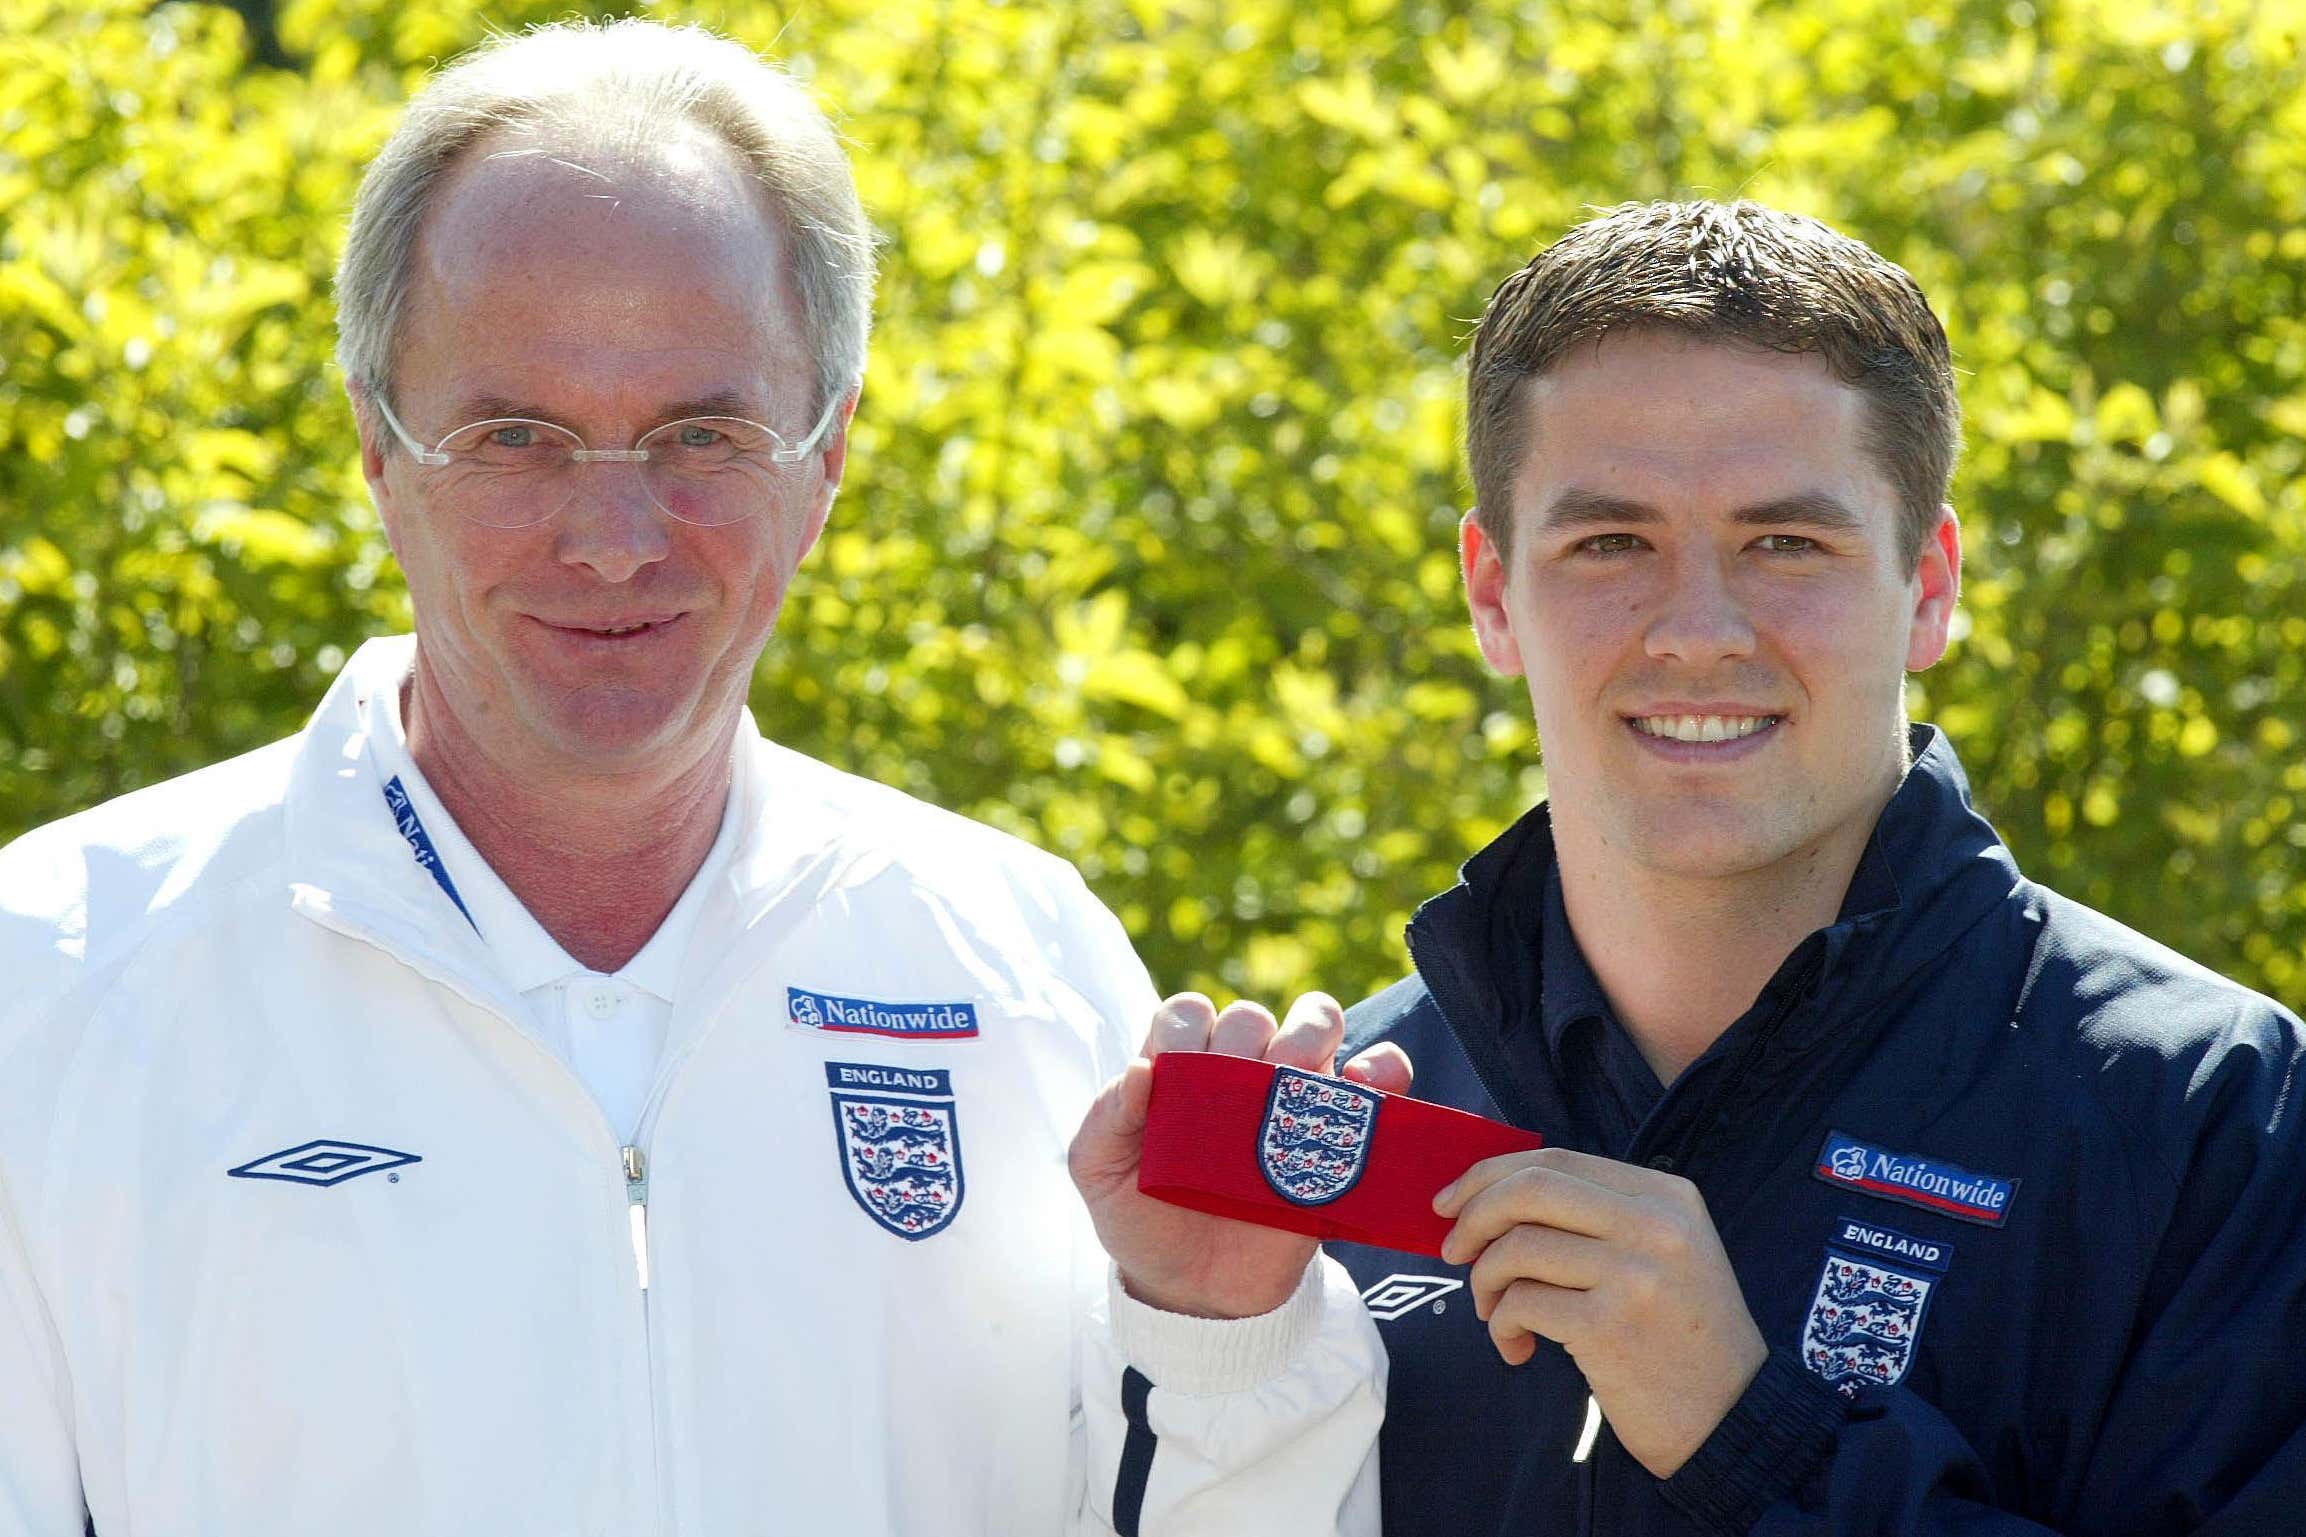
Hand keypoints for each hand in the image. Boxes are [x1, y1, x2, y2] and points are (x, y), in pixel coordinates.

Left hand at [1070, 991, 1412, 1318]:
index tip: (1176, 1076)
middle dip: (1245, 1041)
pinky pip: (1377, 1077)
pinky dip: (1381, 1068)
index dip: (1185, 1032)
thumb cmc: (1143, 1220)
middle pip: (1251, 1015)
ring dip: (1310, 1037)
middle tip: (1235, 1093)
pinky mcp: (1336, 1130)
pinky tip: (1359, 1086)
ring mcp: (1290, 1095)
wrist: (1197, 1290)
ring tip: (1293, 1081)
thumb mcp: (1099, 1174)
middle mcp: (1236, 1068)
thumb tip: (1139, 1069)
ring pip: (1316, 1023)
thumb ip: (1106, 1119)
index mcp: (1178, 1066)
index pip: (1187, 1012)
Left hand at [1435, 1148, 1765, 1478]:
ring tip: (1495, 1312)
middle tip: (1452, 1250)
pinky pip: (1520, 1303)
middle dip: (1474, 1215)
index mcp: (1667, 1197)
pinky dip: (1501, 1324)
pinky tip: (1518, 1348)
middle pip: (1531, 1189)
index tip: (1451, 1200)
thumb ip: (1597, 1218)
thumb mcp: (1665, 1253)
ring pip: (1516, 1246)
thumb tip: (1493, 1198)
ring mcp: (1634, 1274)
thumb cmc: (1683, 1336)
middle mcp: (1656, 1226)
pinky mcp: (1608, 1327)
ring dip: (1485, 1281)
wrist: (1732, 1419)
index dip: (1490, 1174)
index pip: (1557, 1160)